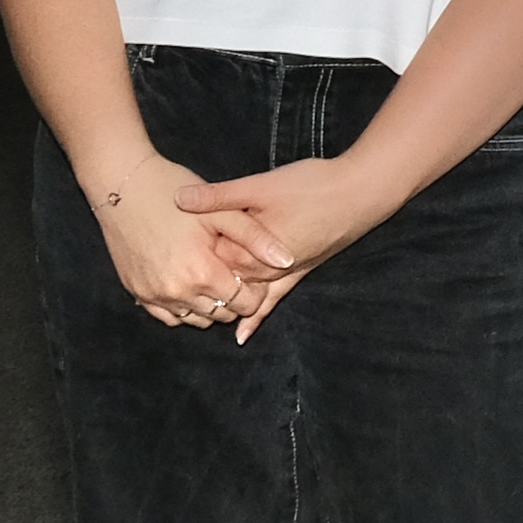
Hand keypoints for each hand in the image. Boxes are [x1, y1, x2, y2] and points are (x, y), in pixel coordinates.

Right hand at [87, 156, 284, 336]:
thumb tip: (287, 261)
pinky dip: (183, 307)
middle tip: (231, 270)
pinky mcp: (138, 292)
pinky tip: (188, 283)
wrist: (123, 185)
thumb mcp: (222, 211)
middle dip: (234, 298)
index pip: (245, 304)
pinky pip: (168, 317)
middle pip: (222, 314)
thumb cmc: (174, 192)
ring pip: (196, 319)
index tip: (251, 271)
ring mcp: (154, 295)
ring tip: (210, 274)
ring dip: (209, 304)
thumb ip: (257, 238)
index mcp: (202, 273)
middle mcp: (177, 291)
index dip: (255, 290)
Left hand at [169, 150, 400, 336]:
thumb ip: (220, 196)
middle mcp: (266, 269)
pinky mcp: (299, 272)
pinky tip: (242, 335)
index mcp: (252, 247)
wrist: (362, 193)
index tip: (160, 248)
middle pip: (224, 281)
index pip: (209, 261)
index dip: (185, 256)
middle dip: (198, 280)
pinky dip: (256, 317)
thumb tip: (179, 199)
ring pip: (246, 294)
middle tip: (167, 276)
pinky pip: (273, 301)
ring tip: (190, 311)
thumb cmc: (313, 186)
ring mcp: (284, 274)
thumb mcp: (262, 187)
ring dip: (221, 301)